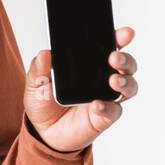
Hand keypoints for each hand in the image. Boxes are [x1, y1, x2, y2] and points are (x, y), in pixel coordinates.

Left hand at [23, 27, 136, 153]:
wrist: (42, 131)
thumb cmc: (44, 102)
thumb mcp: (35, 83)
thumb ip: (38, 69)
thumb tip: (44, 54)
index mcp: (89, 65)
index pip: (108, 47)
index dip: (118, 39)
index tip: (124, 33)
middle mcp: (103, 79)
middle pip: (126, 65)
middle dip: (125, 59)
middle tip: (114, 56)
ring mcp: (106, 98)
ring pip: (129, 86)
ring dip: (125, 81)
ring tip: (113, 79)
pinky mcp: (104, 117)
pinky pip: (114, 111)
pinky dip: (108, 107)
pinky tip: (97, 104)